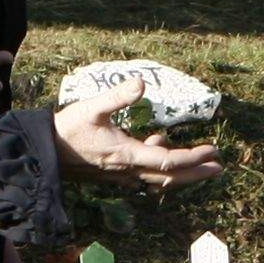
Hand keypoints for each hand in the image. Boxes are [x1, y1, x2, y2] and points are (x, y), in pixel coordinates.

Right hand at [53, 88, 224, 191]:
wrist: (45, 152)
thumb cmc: (68, 129)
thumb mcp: (92, 107)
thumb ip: (118, 96)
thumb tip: (141, 82)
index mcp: (128, 155)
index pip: (169, 161)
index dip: (193, 157)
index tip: (212, 150)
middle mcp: (128, 170)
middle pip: (170, 178)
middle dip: (196, 173)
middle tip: (218, 166)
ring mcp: (122, 175)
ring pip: (158, 180)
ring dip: (181, 174)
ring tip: (198, 160)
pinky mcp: (115, 174)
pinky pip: (145, 177)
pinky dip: (160, 169)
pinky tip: (157, 146)